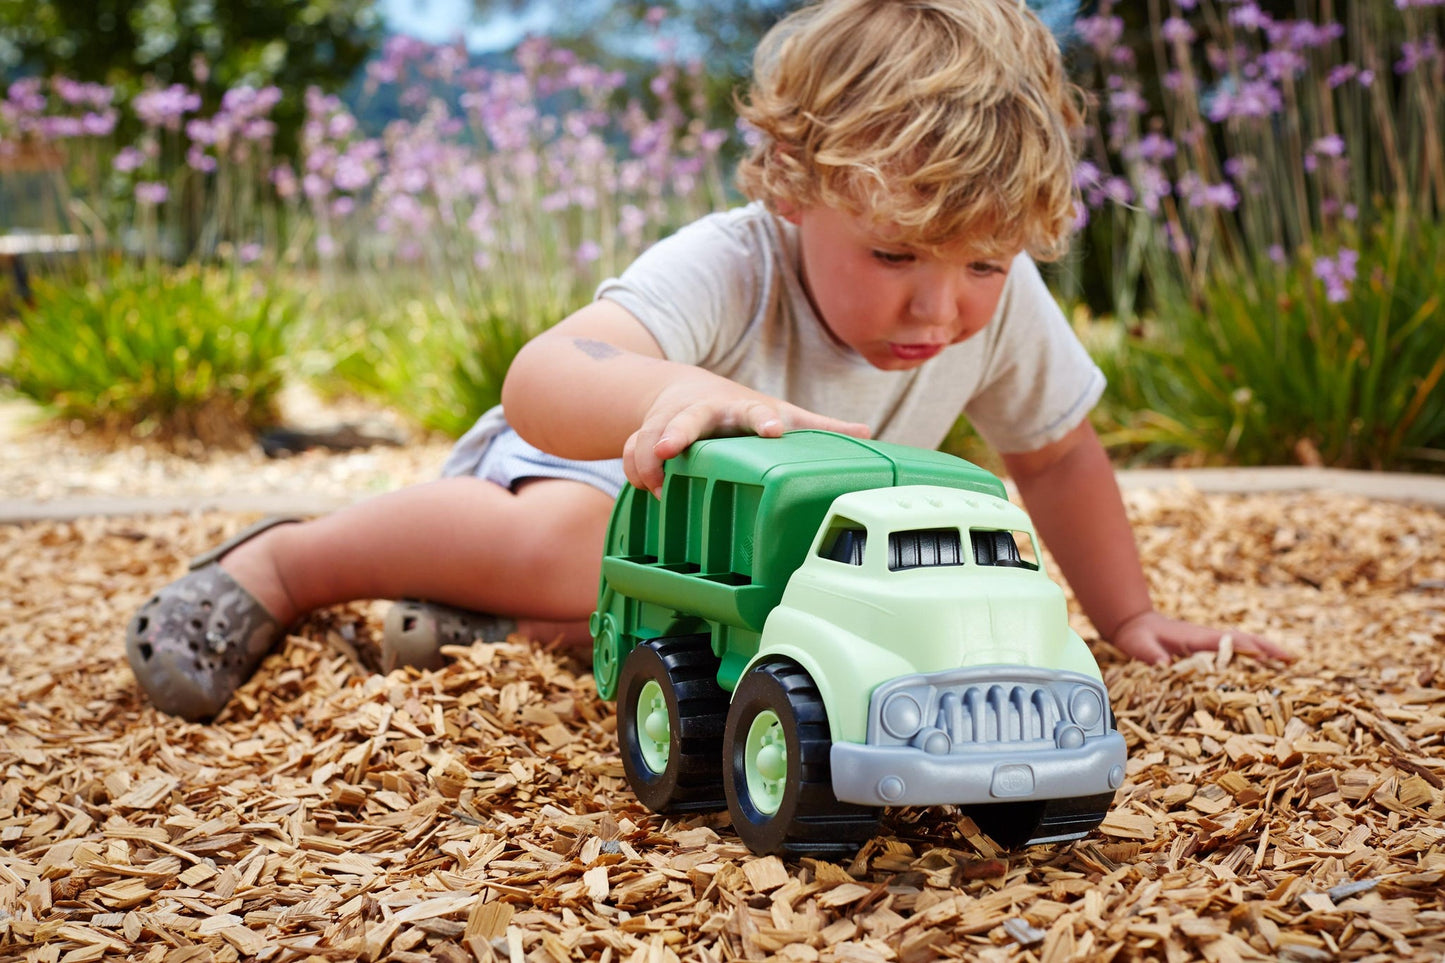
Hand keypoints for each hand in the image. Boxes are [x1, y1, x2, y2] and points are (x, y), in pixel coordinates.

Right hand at [623, 373, 870, 495]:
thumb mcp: (779, 411)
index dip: (764, 421)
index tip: (773, 430)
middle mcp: (704, 410)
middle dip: (676, 433)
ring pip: (650, 434)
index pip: (756, 411)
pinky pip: (632, 448)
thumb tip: (867, 432)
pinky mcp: (645, 430)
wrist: (683, 387)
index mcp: (742, 407)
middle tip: (670, 451)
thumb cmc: (741, 409)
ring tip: (654, 485)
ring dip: (647, 459)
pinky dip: (633, 466)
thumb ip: (818, 424)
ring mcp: (671, 419)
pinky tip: (643, 487)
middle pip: (688, 418)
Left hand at [1109, 610, 1294, 665]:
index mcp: (1195, 637)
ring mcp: (1211, 640)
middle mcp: (1208, 637)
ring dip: (1266, 651)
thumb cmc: (1138, 637)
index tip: (1266, 657)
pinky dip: (1255, 653)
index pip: (1225, 642)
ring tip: (1291, 662)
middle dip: (1267, 649)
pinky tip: (1268, 664)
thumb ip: (1151, 655)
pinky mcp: (1210, 646)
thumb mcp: (1140, 646)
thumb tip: (1163, 664)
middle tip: (1293, 660)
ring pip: (1244, 643)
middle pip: (1243, 640)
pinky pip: (1236, 649)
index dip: (1245, 649)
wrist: (1135, 624)